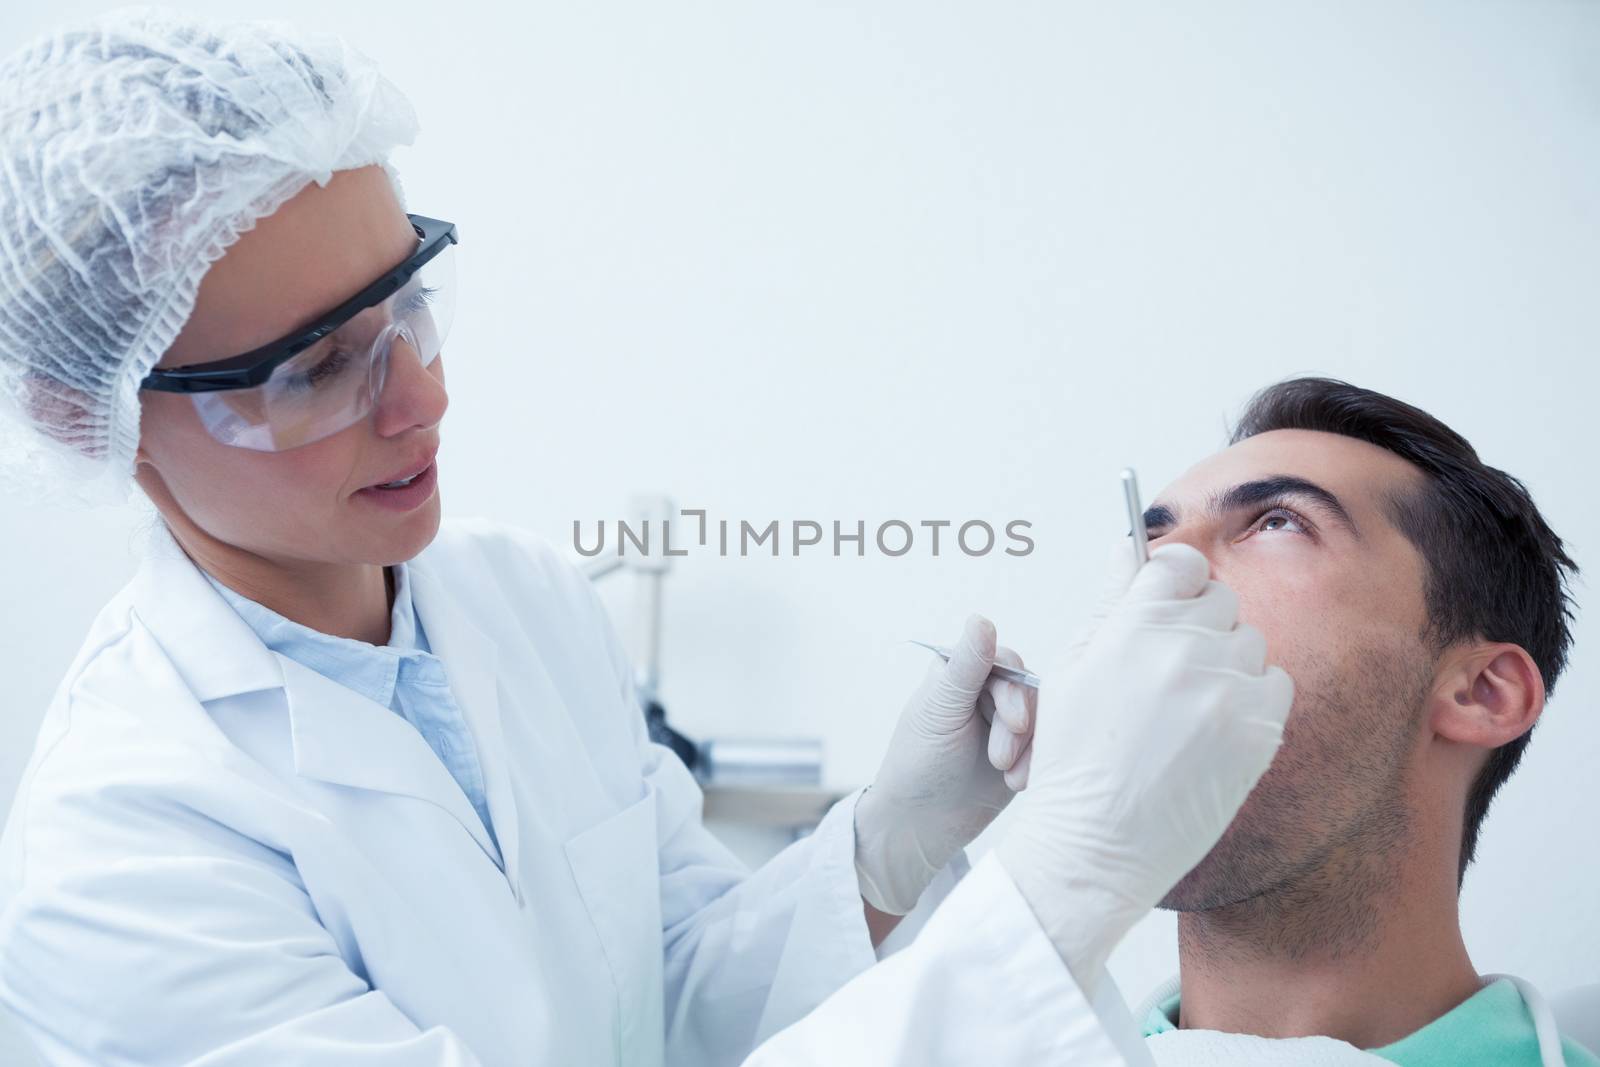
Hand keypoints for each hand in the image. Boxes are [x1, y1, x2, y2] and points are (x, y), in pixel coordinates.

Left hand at [855, 615, 1037, 914]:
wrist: (922, 825)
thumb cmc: (918, 764)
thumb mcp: (941, 712)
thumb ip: (967, 668)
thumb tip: (981, 619)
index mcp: (960, 673)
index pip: (1006, 662)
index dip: (1014, 689)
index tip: (1013, 721)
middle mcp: (986, 693)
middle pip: (1029, 691)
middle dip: (1018, 727)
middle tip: (999, 759)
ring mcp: (1007, 723)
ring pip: (1044, 719)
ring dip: (1029, 748)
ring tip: (1006, 775)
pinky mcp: (1023, 753)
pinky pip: (1048, 746)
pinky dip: (1037, 764)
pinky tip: (1015, 783)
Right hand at [995, 542, 1292, 990]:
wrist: (1097, 844)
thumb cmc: (1076, 758)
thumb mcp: (1073, 667)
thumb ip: (1110, 601)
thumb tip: (1128, 547)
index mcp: (1133, 628)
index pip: (1181, 562)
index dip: (1175, 577)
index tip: (1169, 596)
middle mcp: (1185, 651)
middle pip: (1221, 599)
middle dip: (1200, 622)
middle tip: (1169, 665)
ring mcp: (1226, 692)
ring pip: (1250, 642)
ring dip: (1226, 662)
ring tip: (1186, 705)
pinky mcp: (1257, 732)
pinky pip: (1275, 684)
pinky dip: (1251, 698)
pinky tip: (1214, 725)